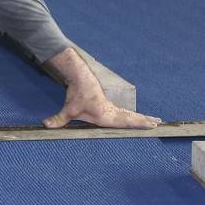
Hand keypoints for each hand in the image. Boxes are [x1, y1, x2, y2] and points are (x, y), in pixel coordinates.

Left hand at [41, 47, 160, 129]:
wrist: (81, 78)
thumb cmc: (77, 95)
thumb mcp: (68, 109)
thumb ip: (59, 119)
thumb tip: (46, 125)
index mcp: (107, 115)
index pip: (125, 121)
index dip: (138, 123)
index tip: (150, 124)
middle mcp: (112, 111)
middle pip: (132, 117)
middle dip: (144, 121)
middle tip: (158, 123)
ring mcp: (113, 108)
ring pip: (130, 114)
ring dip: (142, 118)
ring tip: (155, 121)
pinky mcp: (111, 106)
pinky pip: (125, 113)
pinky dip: (134, 116)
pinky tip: (139, 119)